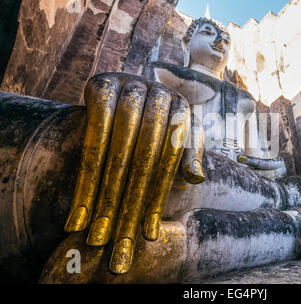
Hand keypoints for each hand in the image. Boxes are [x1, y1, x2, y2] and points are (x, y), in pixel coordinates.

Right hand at [64, 73, 203, 273]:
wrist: (129, 89)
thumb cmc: (158, 123)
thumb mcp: (178, 139)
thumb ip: (187, 157)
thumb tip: (197, 178)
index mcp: (182, 110)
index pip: (171, 160)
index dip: (158, 197)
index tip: (147, 235)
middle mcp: (160, 95)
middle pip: (146, 155)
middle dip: (129, 200)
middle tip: (114, 239)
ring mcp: (131, 86)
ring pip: (119, 146)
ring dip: (104, 192)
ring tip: (92, 230)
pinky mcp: (103, 84)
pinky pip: (95, 130)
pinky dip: (87, 169)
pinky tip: (80, 201)